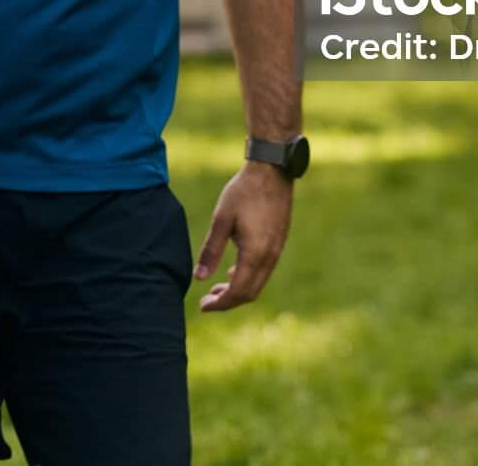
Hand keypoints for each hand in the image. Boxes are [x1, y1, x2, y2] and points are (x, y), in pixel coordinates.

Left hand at [194, 161, 292, 312]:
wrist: (272, 171)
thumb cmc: (244, 191)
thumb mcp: (221, 220)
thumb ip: (211, 251)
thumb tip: (198, 278)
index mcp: (255, 253)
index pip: (238, 292)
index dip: (220, 304)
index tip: (202, 306)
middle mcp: (270, 257)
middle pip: (250, 293)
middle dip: (228, 301)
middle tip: (206, 300)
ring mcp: (277, 250)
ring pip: (258, 283)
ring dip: (238, 290)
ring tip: (216, 288)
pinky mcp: (278, 242)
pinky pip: (264, 270)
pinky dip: (248, 277)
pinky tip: (233, 271)